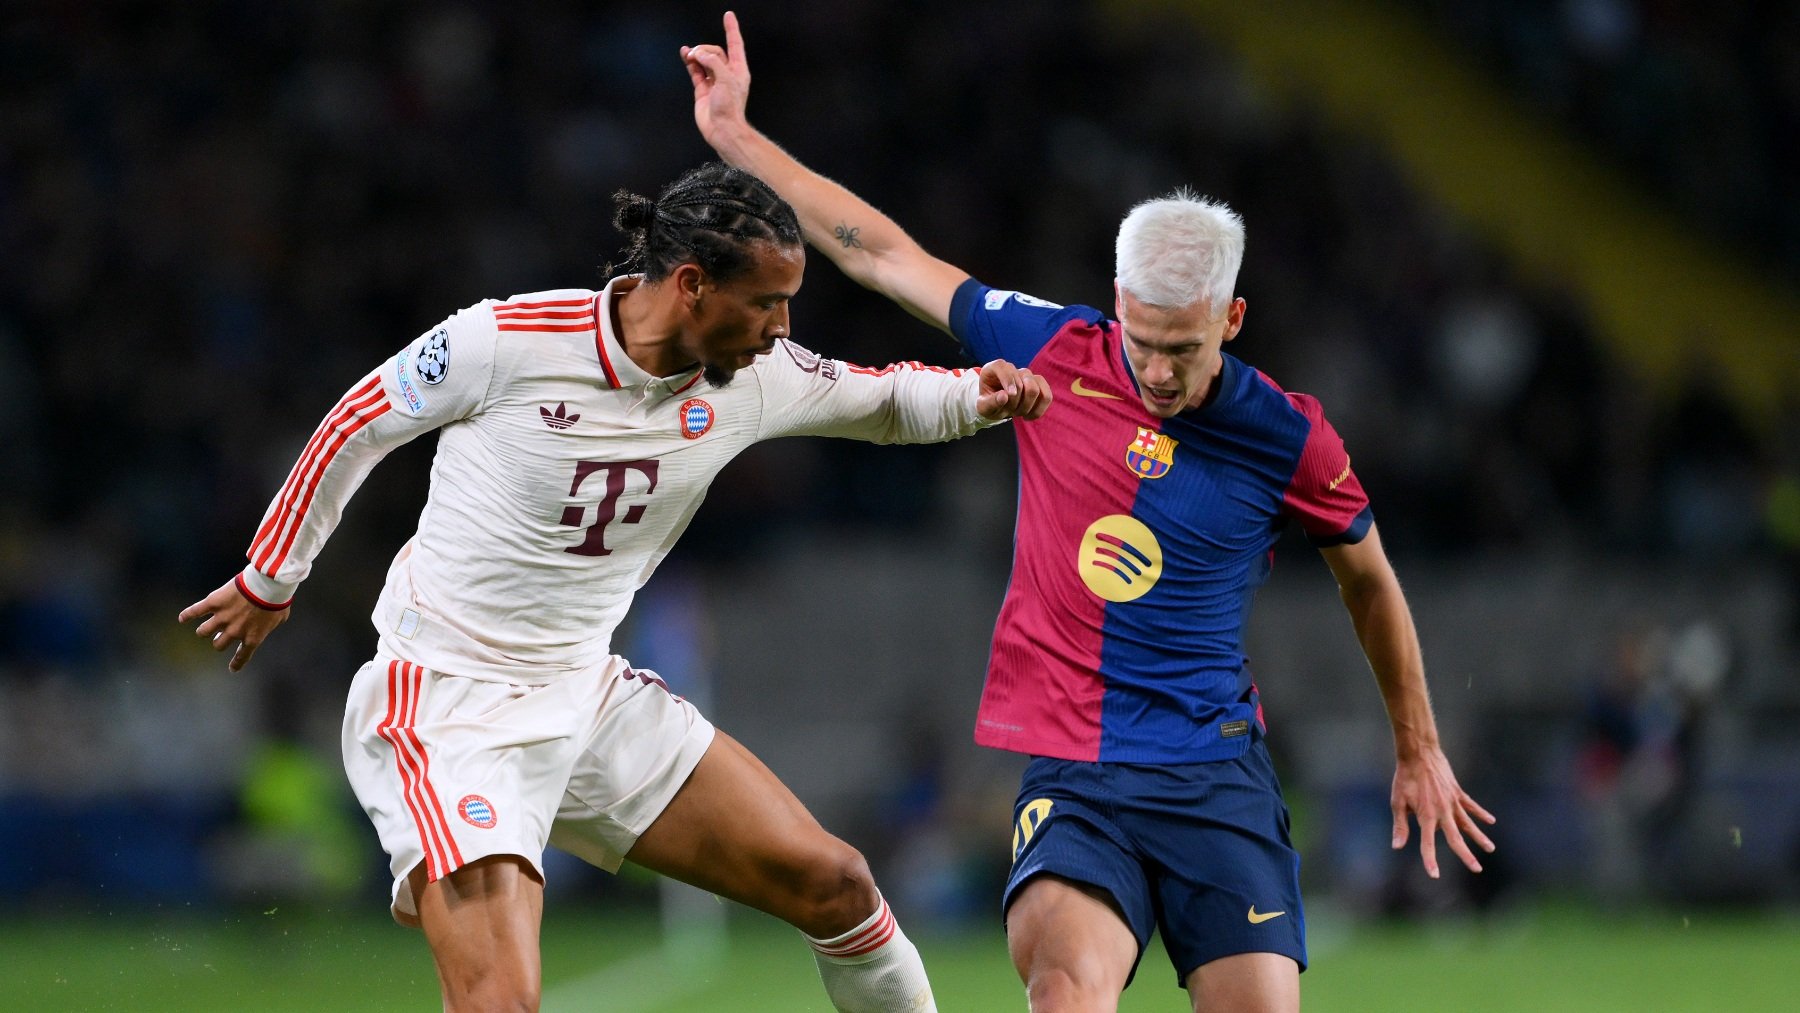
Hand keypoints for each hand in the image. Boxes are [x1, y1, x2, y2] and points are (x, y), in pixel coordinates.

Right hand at [178, 578, 288, 671]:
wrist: (267, 585)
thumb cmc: (277, 600)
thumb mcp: (280, 617)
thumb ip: (272, 624)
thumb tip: (273, 622)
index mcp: (252, 637)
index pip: (242, 655)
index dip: (236, 663)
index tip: (232, 669)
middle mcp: (234, 631)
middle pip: (218, 644)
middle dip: (219, 641)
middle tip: (220, 635)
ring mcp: (222, 618)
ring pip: (204, 631)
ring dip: (204, 631)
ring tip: (204, 629)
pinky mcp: (213, 603)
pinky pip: (195, 611)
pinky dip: (187, 615)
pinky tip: (182, 618)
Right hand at [682, 11, 751, 150]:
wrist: (722, 129)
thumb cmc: (730, 107)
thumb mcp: (726, 78)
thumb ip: (713, 62)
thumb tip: (698, 55)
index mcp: (738, 70)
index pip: (735, 44)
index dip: (731, 29)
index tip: (728, 15)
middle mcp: (727, 74)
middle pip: (715, 52)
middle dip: (704, 49)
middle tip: (697, 54)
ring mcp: (714, 82)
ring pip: (703, 61)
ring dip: (695, 54)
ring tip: (689, 54)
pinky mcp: (702, 89)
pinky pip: (695, 71)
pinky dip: (689, 62)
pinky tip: (684, 54)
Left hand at [976, 359, 1051, 420]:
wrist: (997, 405)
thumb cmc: (989, 403)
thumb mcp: (983, 406)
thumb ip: (991, 402)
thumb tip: (1004, 396)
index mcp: (995, 368)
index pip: (1004, 367)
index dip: (1009, 381)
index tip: (1010, 395)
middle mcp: (1012, 369)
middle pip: (1023, 381)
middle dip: (1016, 400)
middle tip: (1008, 411)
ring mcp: (1027, 375)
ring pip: (1035, 389)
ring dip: (1026, 406)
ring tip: (1018, 413)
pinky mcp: (1039, 384)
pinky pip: (1047, 396)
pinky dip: (1038, 410)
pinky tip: (1028, 417)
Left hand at [1391, 747, 1496, 876]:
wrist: (1418, 754)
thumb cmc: (1405, 778)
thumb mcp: (1398, 802)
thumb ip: (1401, 825)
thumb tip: (1397, 847)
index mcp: (1425, 816)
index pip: (1428, 843)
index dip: (1430, 860)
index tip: (1435, 875)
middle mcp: (1442, 811)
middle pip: (1456, 838)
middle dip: (1466, 855)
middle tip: (1477, 869)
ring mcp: (1452, 801)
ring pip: (1468, 823)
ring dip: (1479, 836)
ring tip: (1490, 849)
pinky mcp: (1457, 792)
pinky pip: (1471, 806)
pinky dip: (1481, 814)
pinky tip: (1491, 821)